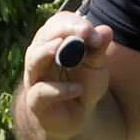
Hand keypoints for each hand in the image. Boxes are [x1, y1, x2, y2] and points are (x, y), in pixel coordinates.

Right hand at [18, 10, 115, 139]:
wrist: (79, 115)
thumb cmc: (83, 83)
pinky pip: (42, 92)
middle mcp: (40, 57)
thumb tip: (106, 30)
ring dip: (47, 52)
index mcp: (53, 43)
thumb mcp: (96, 65)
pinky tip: (77, 89)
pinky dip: (60, 90)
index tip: (93, 32)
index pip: (57, 23)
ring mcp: (36, 79)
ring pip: (34, 61)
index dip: (74, 24)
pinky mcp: (37, 102)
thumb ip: (99, 49)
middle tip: (85, 32)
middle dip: (64, 31)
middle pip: (43, 37)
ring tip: (61, 46)